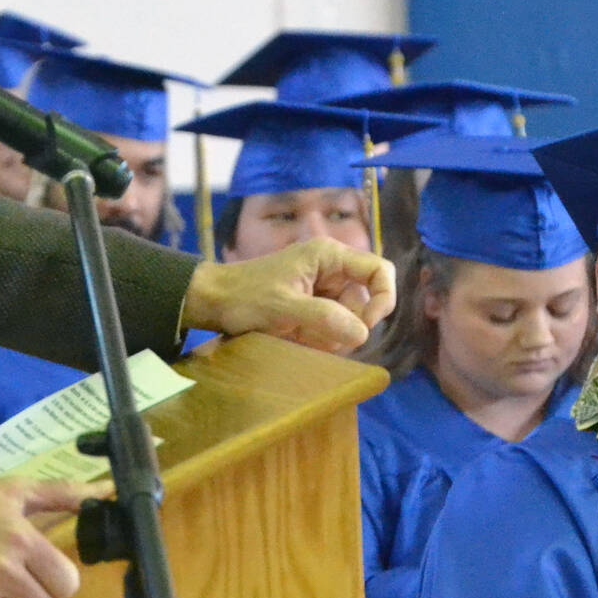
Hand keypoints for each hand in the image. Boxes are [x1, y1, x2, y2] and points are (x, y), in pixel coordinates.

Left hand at [181, 239, 394, 352]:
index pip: (380, 271)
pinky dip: (322, 339)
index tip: (365, 326)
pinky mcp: (313, 306)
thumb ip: (325, 318)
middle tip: (318, 339)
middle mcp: (331, 269)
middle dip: (348, 326)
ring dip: (332, 336)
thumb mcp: (284, 308)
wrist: (213, 302)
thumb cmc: (245, 298)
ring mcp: (323, 288)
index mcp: (329, 256)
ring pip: (350, 319)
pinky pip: (333, 326)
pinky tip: (299, 341)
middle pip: (365, 302)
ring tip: (301, 339)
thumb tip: (363, 334)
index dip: (383, 299)